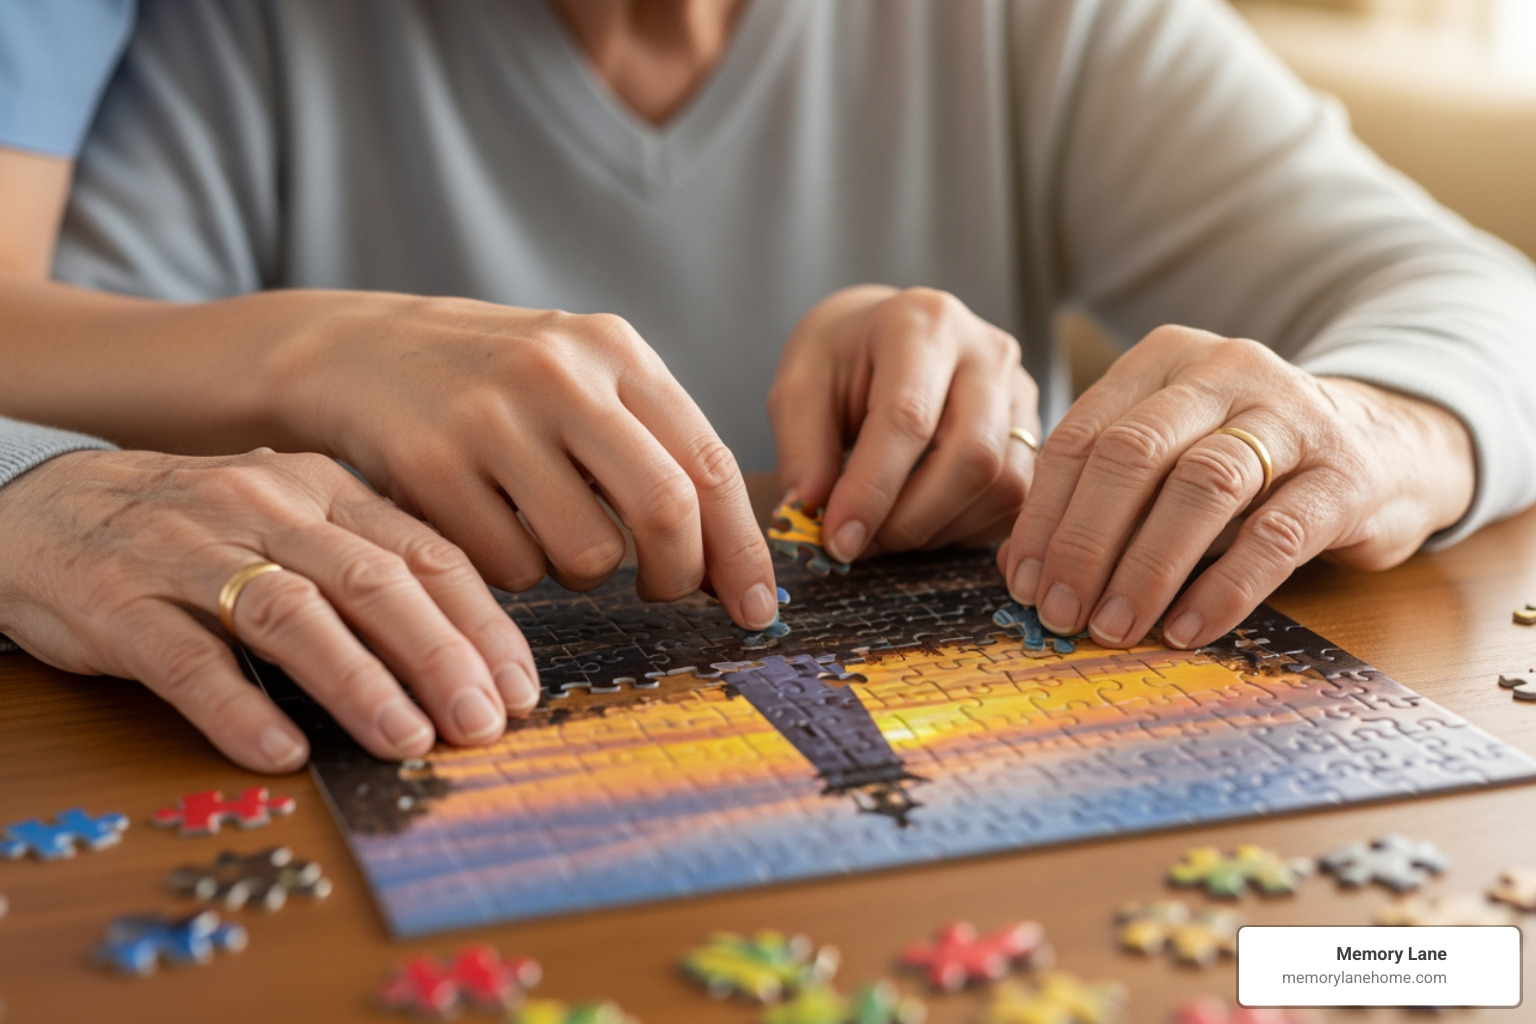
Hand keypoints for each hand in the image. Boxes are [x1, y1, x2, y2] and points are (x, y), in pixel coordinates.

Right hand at [0, 448, 544, 771]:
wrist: (39, 505)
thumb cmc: (194, 527)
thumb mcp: (290, 516)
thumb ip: (367, 561)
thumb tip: (468, 645)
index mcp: (322, 488)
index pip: (424, 552)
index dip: (481, 623)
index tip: (520, 687)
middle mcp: (265, 508)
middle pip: (372, 582)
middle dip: (441, 657)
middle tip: (484, 724)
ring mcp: (189, 552)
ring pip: (290, 615)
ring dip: (359, 683)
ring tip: (408, 742)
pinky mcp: (118, 603)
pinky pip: (186, 658)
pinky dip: (239, 707)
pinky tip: (282, 750)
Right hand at [278, 296, 778, 629]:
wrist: (357, 351)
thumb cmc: (497, 385)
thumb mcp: (581, 377)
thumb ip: (654, 445)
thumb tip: (733, 559)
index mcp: (615, 351)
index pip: (709, 463)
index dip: (742, 549)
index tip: (758, 608)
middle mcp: (561, 374)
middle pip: (666, 510)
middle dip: (680, 575)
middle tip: (667, 594)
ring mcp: (493, 417)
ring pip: (589, 552)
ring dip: (586, 575)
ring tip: (555, 539)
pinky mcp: (430, 463)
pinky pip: (510, 566)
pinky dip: (517, 573)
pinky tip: (492, 530)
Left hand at [770, 286, 1038, 559]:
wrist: (887, 334)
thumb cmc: (841, 358)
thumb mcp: (798, 386)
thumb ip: (802, 449)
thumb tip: (811, 512)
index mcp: (922, 325)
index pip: (908, 418)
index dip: (872, 490)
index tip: (838, 540)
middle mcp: (986, 353)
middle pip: (974, 456)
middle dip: (912, 519)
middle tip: (861, 545)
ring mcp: (1020, 392)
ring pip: (1004, 486)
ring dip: (939, 530)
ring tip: (886, 531)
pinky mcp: (1034, 432)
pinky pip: (1015, 502)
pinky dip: (966, 530)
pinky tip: (923, 521)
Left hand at [999, 326, 1474, 648]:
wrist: (1387, 445)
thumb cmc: (1248, 460)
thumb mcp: (1171, 454)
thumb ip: (1103, 494)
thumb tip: (1024, 569)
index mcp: (1163, 360)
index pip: (1082, 435)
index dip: (1045, 515)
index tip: (1024, 582)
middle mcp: (1225, 371)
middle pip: (1132, 455)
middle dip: (1085, 542)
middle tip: (1061, 612)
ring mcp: (1292, 416)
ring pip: (1201, 486)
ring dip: (1147, 568)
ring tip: (1116, 627)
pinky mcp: (1346, 474)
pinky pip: (1275, 534)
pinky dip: (1224, 588)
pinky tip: (1188, 628)